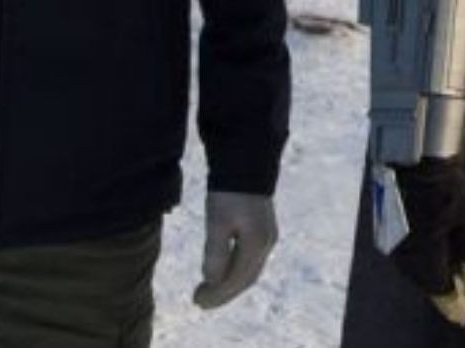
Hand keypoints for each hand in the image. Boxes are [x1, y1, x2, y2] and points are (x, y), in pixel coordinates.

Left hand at [193, 191, 277, 309]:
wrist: (246, 162)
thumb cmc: (229, 192)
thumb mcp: (217, 221)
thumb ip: (215, 253)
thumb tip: (212, 280)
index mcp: (257, 244)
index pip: (236, 280)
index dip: (217, 295)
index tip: (197, 301)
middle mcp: (267, 244)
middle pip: (245, 280)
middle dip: (223, 294)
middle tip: (199, 301)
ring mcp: (268, 237)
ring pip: (248, 271)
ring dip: (229, 284)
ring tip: (207, 290)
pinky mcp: (263, 230)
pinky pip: (250, 260)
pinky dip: (235, 271)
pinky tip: (221, 271)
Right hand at [386, 157, 464, 326]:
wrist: (410, 150)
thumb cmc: (445, 185)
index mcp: (424, 261)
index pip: (441, 294)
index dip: (454, 306)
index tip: (464, 315)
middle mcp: (404, 257)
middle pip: (425, 281)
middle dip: (444, 289)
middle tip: (460, 294)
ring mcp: (392, 241)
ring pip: (415, 266)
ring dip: (432, 271)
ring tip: (449, 271)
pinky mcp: (387, 223)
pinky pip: (408, 250)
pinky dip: (423, 254)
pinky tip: (433, 246)